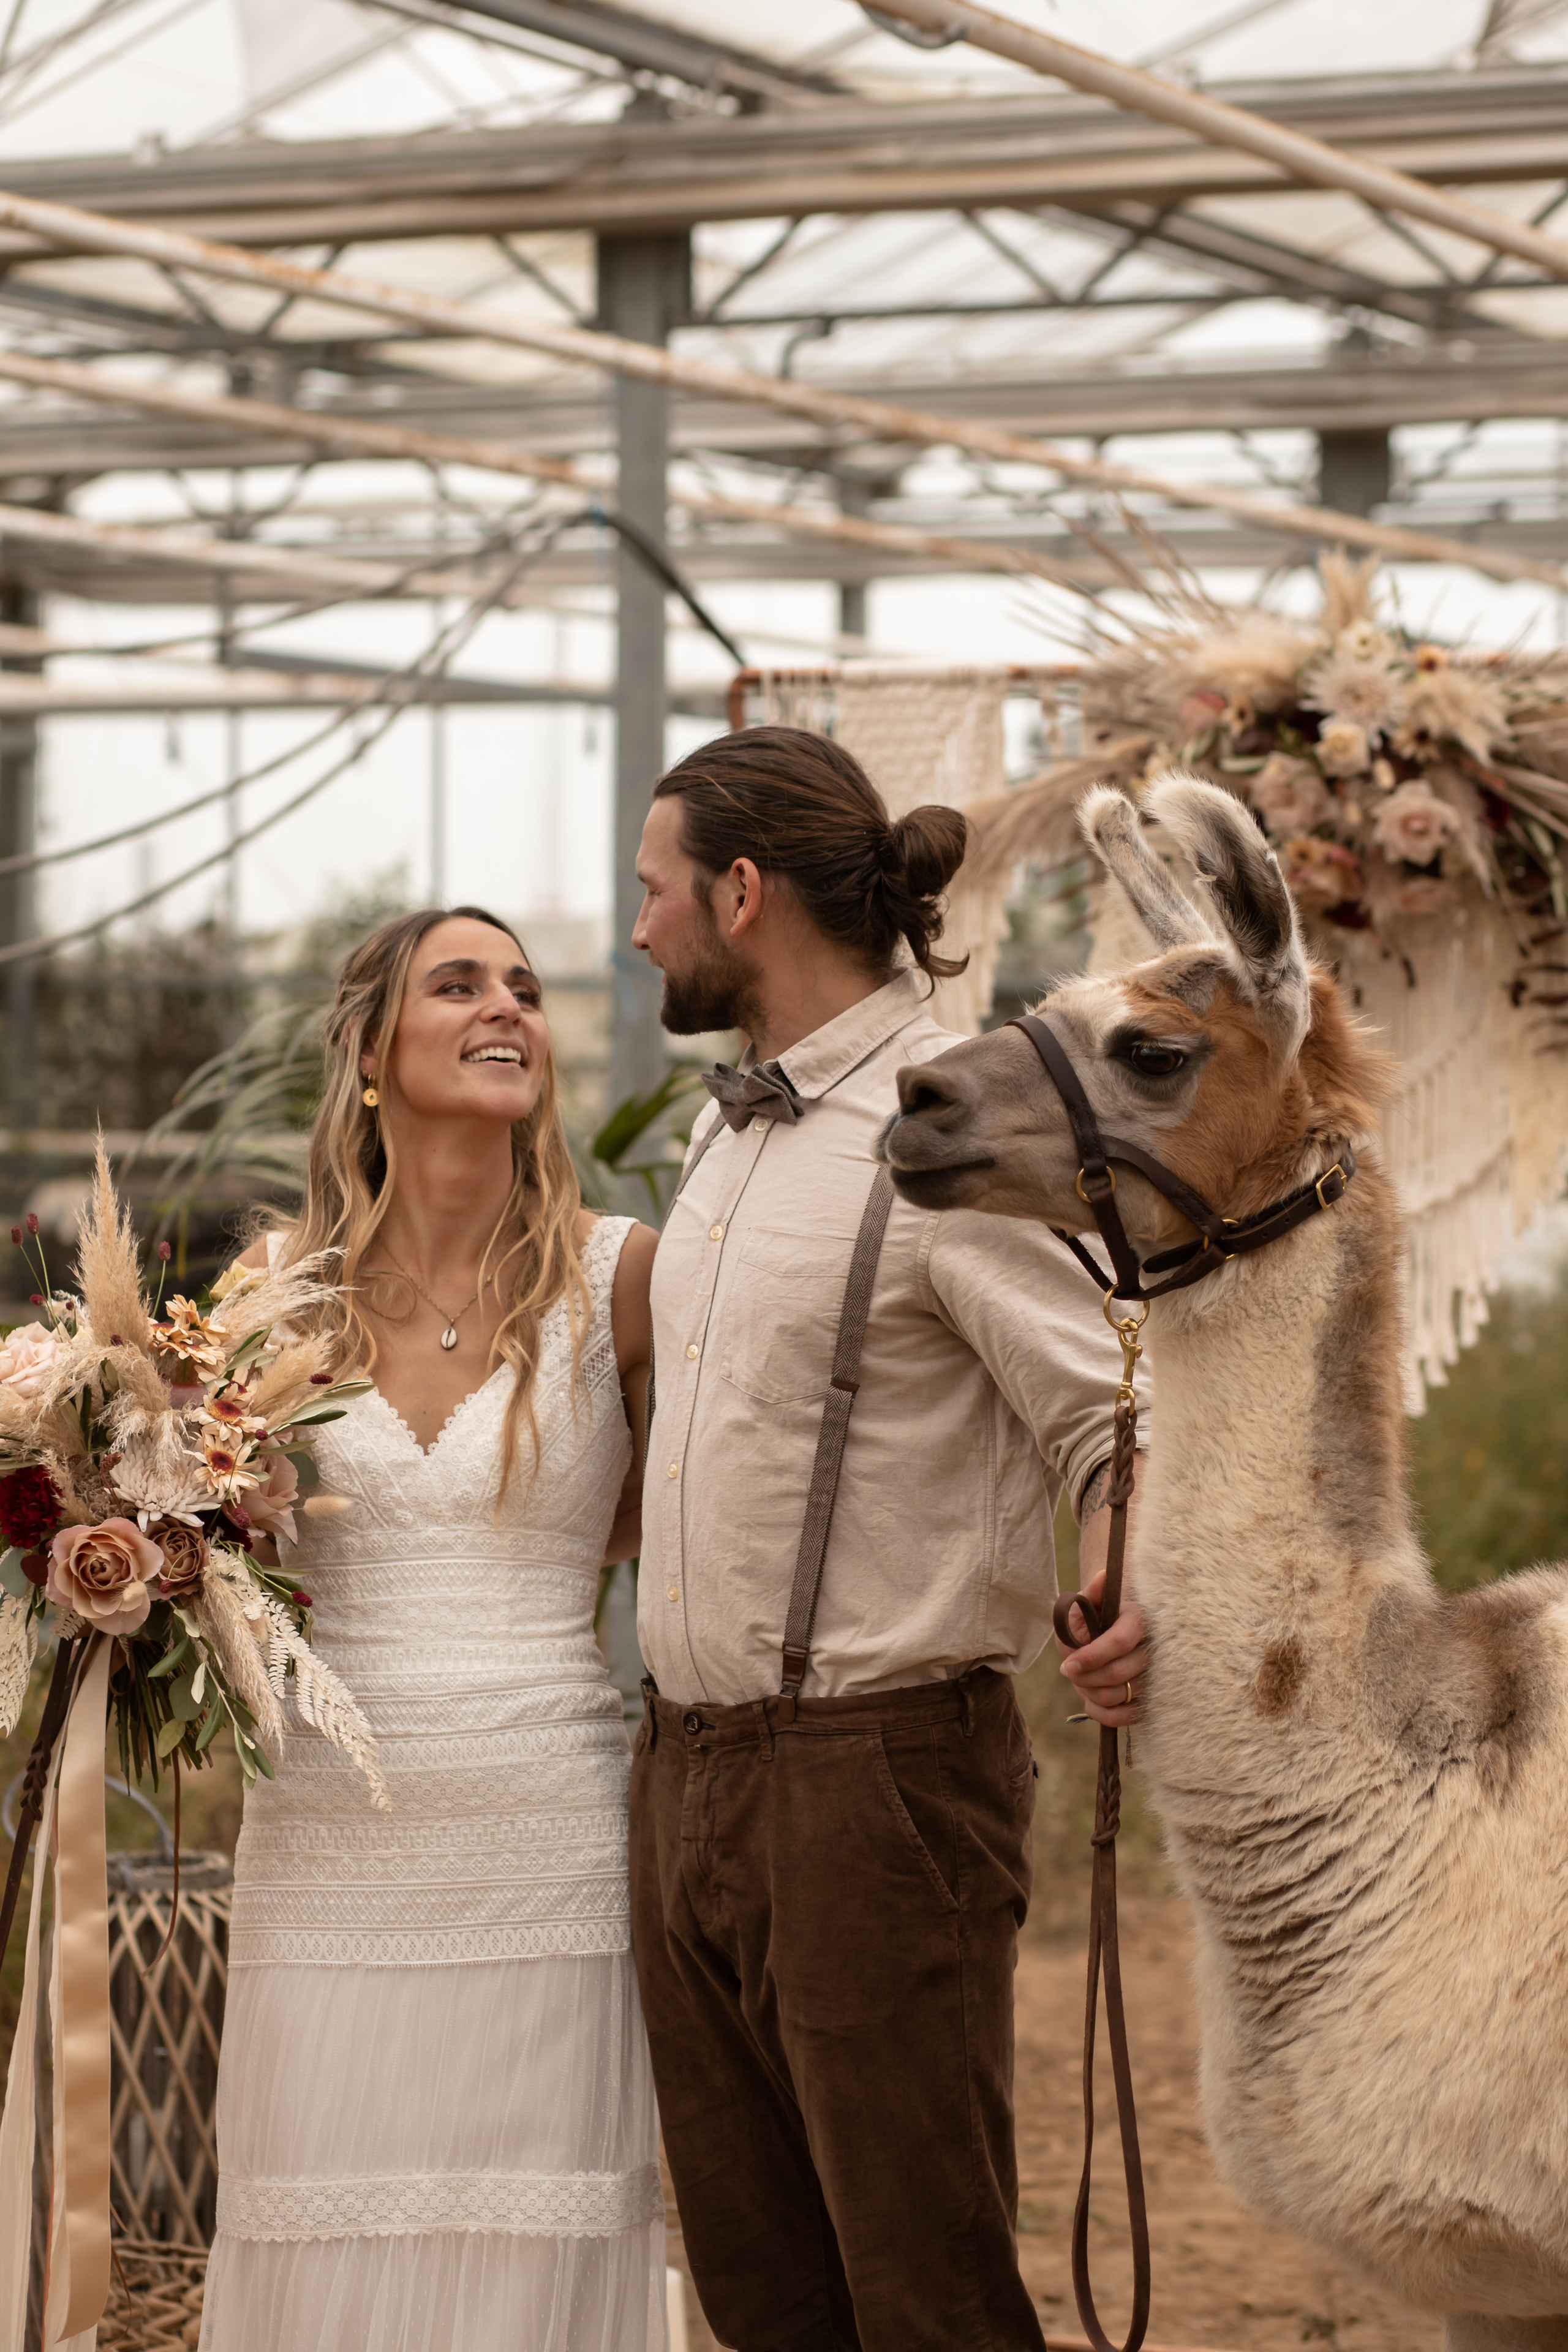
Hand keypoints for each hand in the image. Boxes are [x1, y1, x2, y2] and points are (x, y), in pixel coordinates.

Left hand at [1057, 1568, 1148, 1726]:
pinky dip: (1105, 1714)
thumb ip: (1090, 1594)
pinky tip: (1090, 1700)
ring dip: (1092, 1692)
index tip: (1067, 1665)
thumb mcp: (1087, 1602)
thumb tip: (1101, 1577)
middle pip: (1121, 1672)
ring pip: (1123, 1695)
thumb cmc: (1095, 1616)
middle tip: (1068, 1670)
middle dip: (1086, 1677)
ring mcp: (1155, 1675)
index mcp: (1139, 1619)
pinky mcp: (1151, 1698)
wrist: (1111, 1630)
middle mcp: (1153, 1647)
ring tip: (1079, 1680)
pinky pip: (1129, 1716)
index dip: (1092, 1657)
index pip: (1120, 1641)